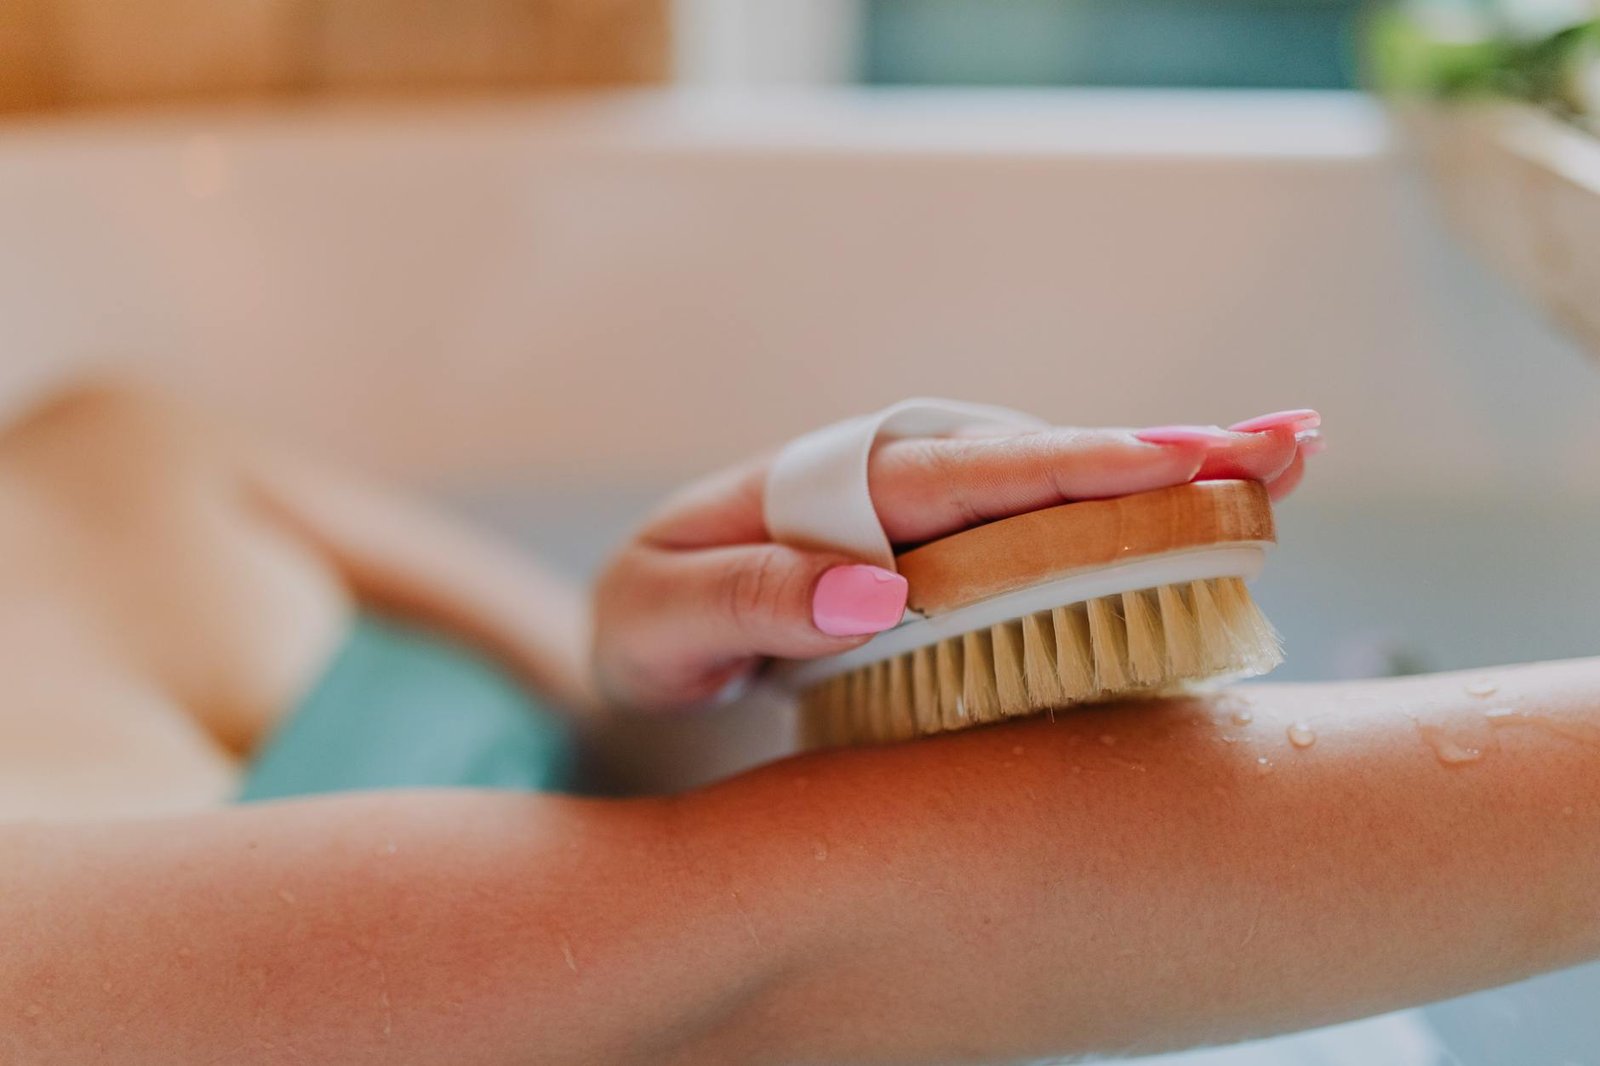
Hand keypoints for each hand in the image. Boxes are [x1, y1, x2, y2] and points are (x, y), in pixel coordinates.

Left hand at [592, 409, 1319, 711]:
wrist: (652, 652)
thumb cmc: (651, 634)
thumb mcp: (662, 621)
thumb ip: (749, 598)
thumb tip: (878, 592)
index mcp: (819, 487)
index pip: (947, 474)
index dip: (1054, 471)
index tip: (1160, 466)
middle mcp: (893, 488)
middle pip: (1033, 464)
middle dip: (1155, 454)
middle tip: (1279, 446)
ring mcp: (934, 524)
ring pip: (1062, 492)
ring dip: (1174, 476)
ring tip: (1287, 459)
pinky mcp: (959, 565)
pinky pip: (1053, 538)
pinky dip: (1137, 522)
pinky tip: (1224, 509)